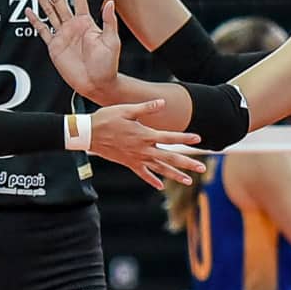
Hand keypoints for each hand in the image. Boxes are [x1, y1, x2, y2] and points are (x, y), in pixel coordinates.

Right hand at [31, 0, 122, 100]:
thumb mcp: (111, 41)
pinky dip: (35, 21)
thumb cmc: (108, 65)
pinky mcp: (54, 46)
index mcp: (86, 22)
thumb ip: (109, 22)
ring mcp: (62, 35)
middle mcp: (73, 25)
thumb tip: (110, 3)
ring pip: (49, 11)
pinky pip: (43, 31)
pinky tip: (29, 11)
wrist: (97, 84)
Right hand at [88, 100, 202, 188]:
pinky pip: (143, 174)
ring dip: (175, 175)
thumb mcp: (126, 110)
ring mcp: (136, 159)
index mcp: (144, 135)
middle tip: (202, 169)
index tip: (198, 139)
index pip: (170, 138)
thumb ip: (146, 108)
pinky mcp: (129, 164)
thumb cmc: (106, 119)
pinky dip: (152, 180)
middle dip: (187, 164)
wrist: (88, 134)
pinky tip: (161, 186)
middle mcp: (143, 150)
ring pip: (160, 169)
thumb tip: (163, 102)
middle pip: (170, 158)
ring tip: (189, 181)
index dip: (185, 138)